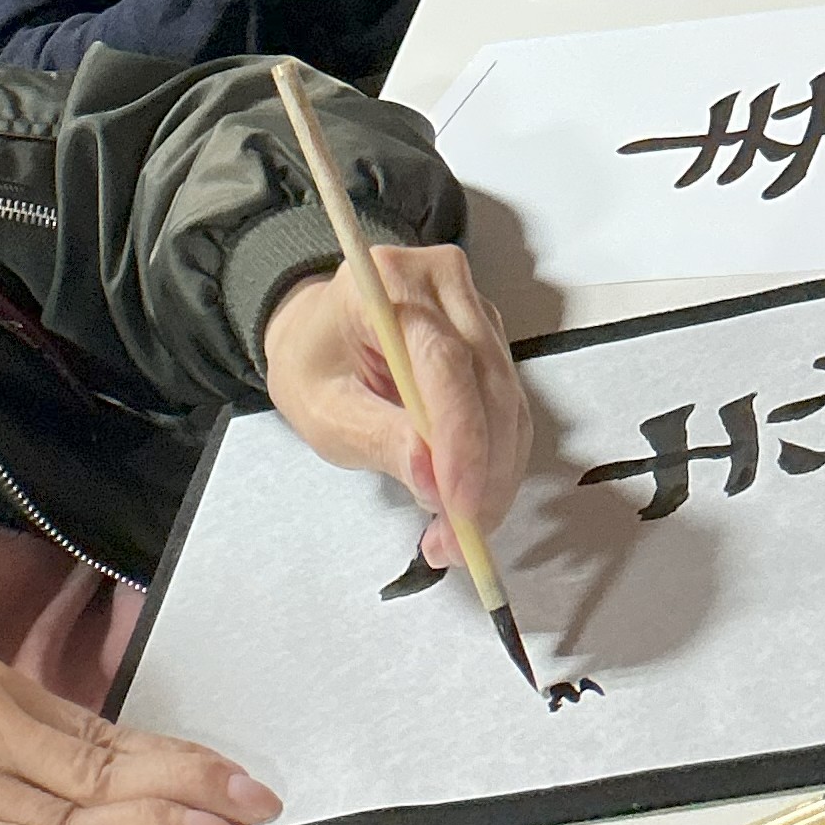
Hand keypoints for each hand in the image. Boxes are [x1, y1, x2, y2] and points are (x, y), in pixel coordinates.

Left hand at [263, 243, 534, 566]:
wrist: (320, 334)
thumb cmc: (315, 364)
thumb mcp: (322, 410)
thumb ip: (378, 439)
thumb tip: (435, 481)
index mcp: (389, 284)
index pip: (444, 363)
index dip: (460, 440)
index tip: (460, 506)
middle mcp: (444, 285)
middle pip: (488, 386)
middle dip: (482, 474)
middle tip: (457, 540)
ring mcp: (475, 309)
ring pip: (508, 404)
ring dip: (494, 477)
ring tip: (456, 534)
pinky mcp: (491, 340)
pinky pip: (509, 409)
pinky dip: (496, 463)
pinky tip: (470, 503)